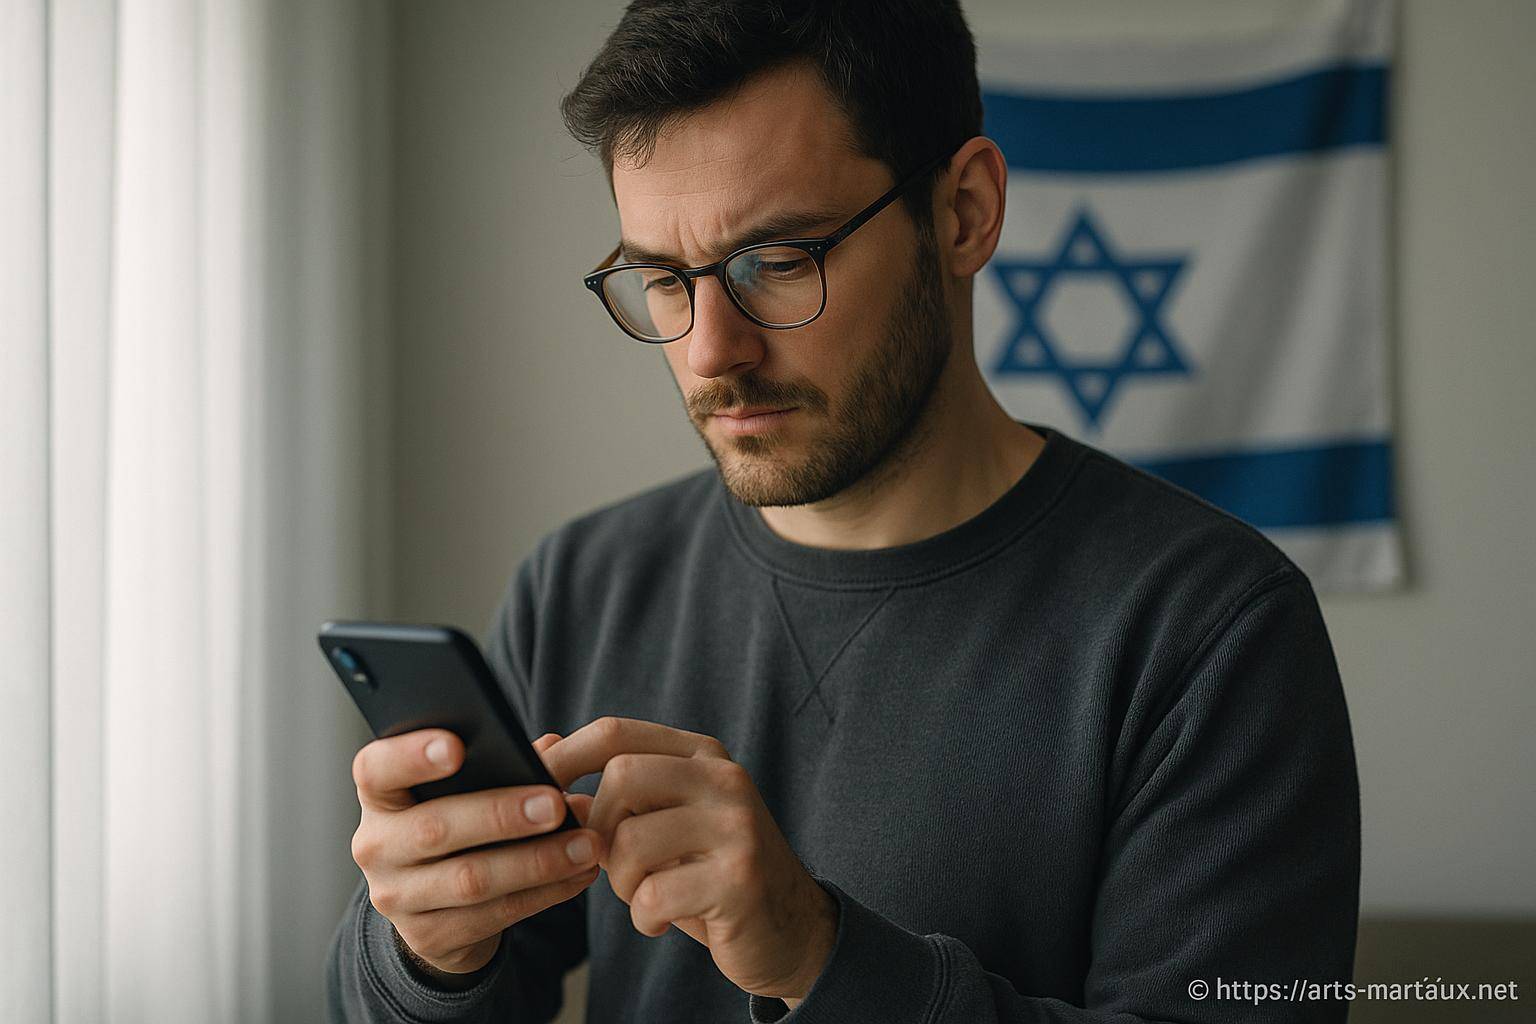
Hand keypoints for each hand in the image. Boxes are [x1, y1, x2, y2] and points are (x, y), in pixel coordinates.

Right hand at [348, 729, 604, 977]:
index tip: (457, 747)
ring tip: (586, 845)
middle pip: (434, 828)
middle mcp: (376, 846)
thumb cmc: (459, 821)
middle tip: (555, 805)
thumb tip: (552, 746)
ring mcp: (396, 897)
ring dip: (537, 862)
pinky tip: (579, 874)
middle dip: (500, 815)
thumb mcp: (466, 789)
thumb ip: (504, 762)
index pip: (376, 768)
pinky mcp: (428, 937)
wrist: (435, 904)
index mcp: (381, 794)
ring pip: (470, 879)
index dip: (412, 755)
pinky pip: (494, 915)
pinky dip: (545, 893)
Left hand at [541, 717, 837, 1002]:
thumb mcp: (664, 824)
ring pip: (631, 841)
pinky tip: (663, 920)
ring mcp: (737, 826)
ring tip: (644, 895)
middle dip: (597, 829)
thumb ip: (612, 794)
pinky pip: (653, 895)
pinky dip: (643, 917)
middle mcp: (725, 779)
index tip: (534, 790)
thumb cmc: (711, 874)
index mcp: (703, 755)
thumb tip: (543, 751)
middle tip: (608, 863)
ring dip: (621, 883)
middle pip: (621, 777)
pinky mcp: (740, 879)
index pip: (617, 733)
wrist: (791, 929)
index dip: (564, 759)